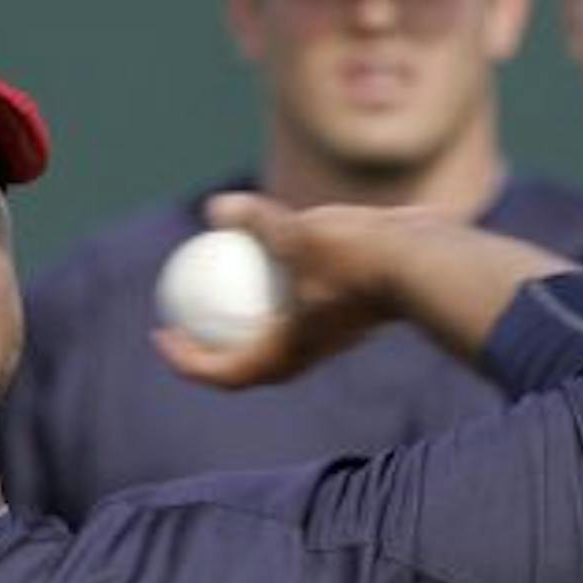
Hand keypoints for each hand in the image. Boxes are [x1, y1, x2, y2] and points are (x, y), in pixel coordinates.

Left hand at [154, 193, 427, 389]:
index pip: (222, 373)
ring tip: (216, 286)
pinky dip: (271, 293)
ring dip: (241, 323)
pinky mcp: (342, 314)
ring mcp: (325, 337)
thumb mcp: (294, 232)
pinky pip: (294, 309)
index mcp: (284, 355)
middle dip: (206, 350)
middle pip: (242, 366)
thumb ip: (252, 220)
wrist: (420, 264)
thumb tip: (214, 209)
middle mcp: (303, 354)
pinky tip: (264, 254)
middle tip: (179, 319)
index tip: (162, 334)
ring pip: (272, 339)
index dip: (185, 361)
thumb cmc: (356, 258)